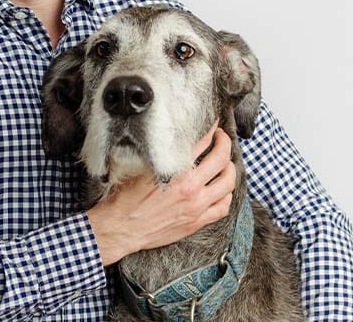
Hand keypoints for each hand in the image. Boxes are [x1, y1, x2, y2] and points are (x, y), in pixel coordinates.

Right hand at [87, 123, 234, 265]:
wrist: (122, 228)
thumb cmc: (126, 197)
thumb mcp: (140, 167)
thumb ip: (160, 152)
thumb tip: (172, 137)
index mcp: (176, 171)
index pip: (201, 142)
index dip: (210, 129)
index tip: (213, 124)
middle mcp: (191, 188)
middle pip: (220, 159)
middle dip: (224, 143)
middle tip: (221, 137)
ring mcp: (197, 206)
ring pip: (227, 183)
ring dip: (230, 168)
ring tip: (225, 161)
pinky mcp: (197, 221)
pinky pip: (223, 207)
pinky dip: (227, 195)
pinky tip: (223, 189)